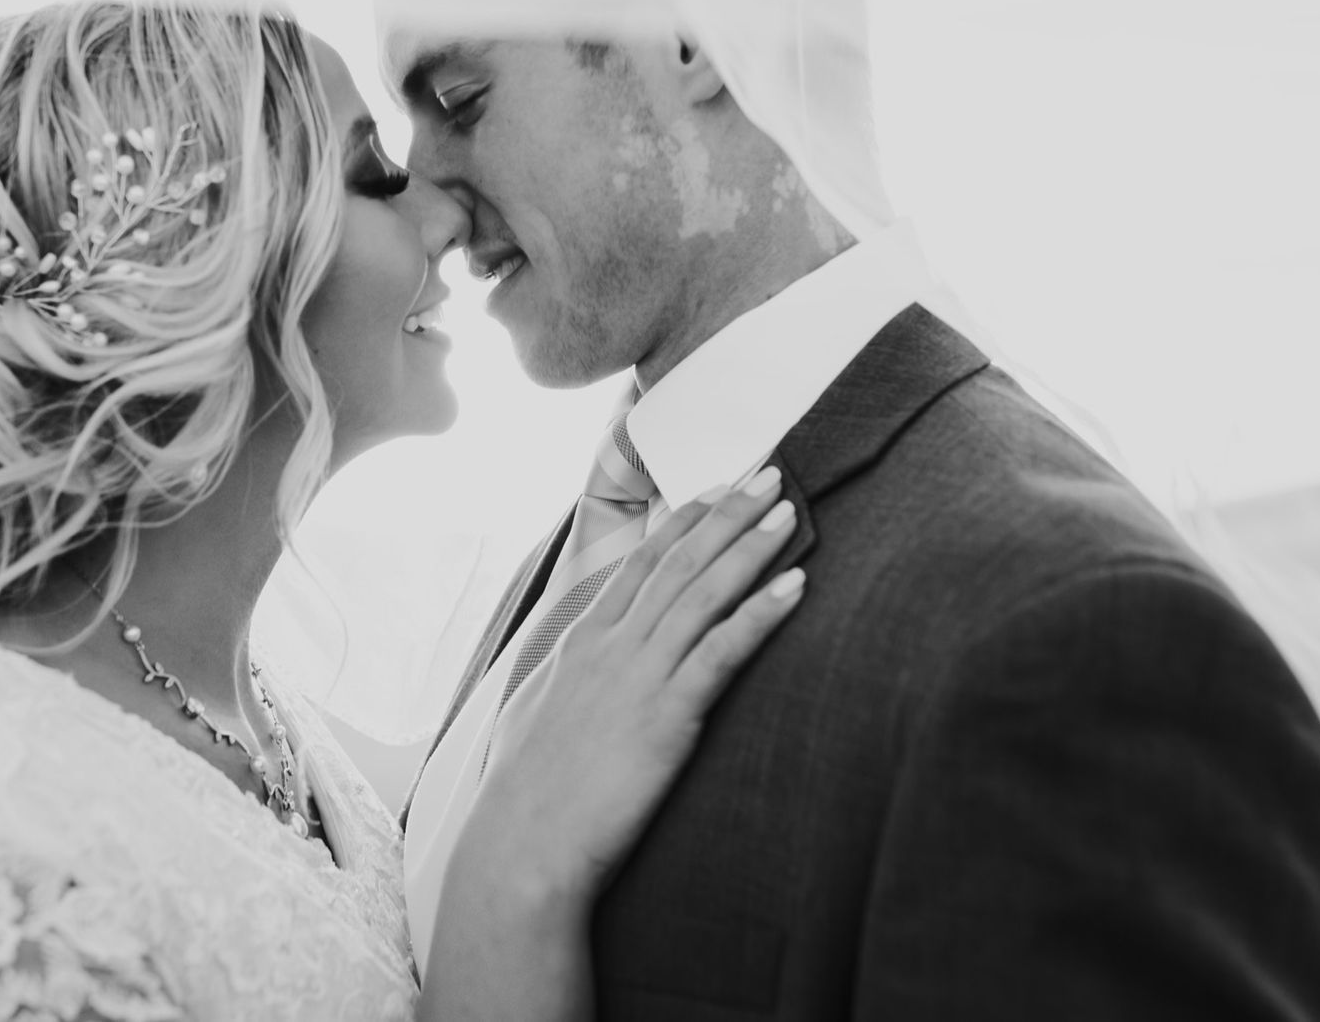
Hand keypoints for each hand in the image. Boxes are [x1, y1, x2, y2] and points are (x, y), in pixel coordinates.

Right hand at [454, 471, 803, 910]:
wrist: (522, 847)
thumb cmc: (528, 796)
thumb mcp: (538, 715)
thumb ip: (568, 680)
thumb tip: (578, 667)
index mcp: (583, 643)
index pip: (640, 563)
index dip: (684, 523)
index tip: (718, 490)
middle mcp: (611, 647)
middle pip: (679, 563)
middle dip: (729, 514)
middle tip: (770, 473)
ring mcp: (638, 677)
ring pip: (703, 594)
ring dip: (751, 547)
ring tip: (789, 512)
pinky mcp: (666, 716)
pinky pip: (722, 653)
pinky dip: (760, 615)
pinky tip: (796, 586)